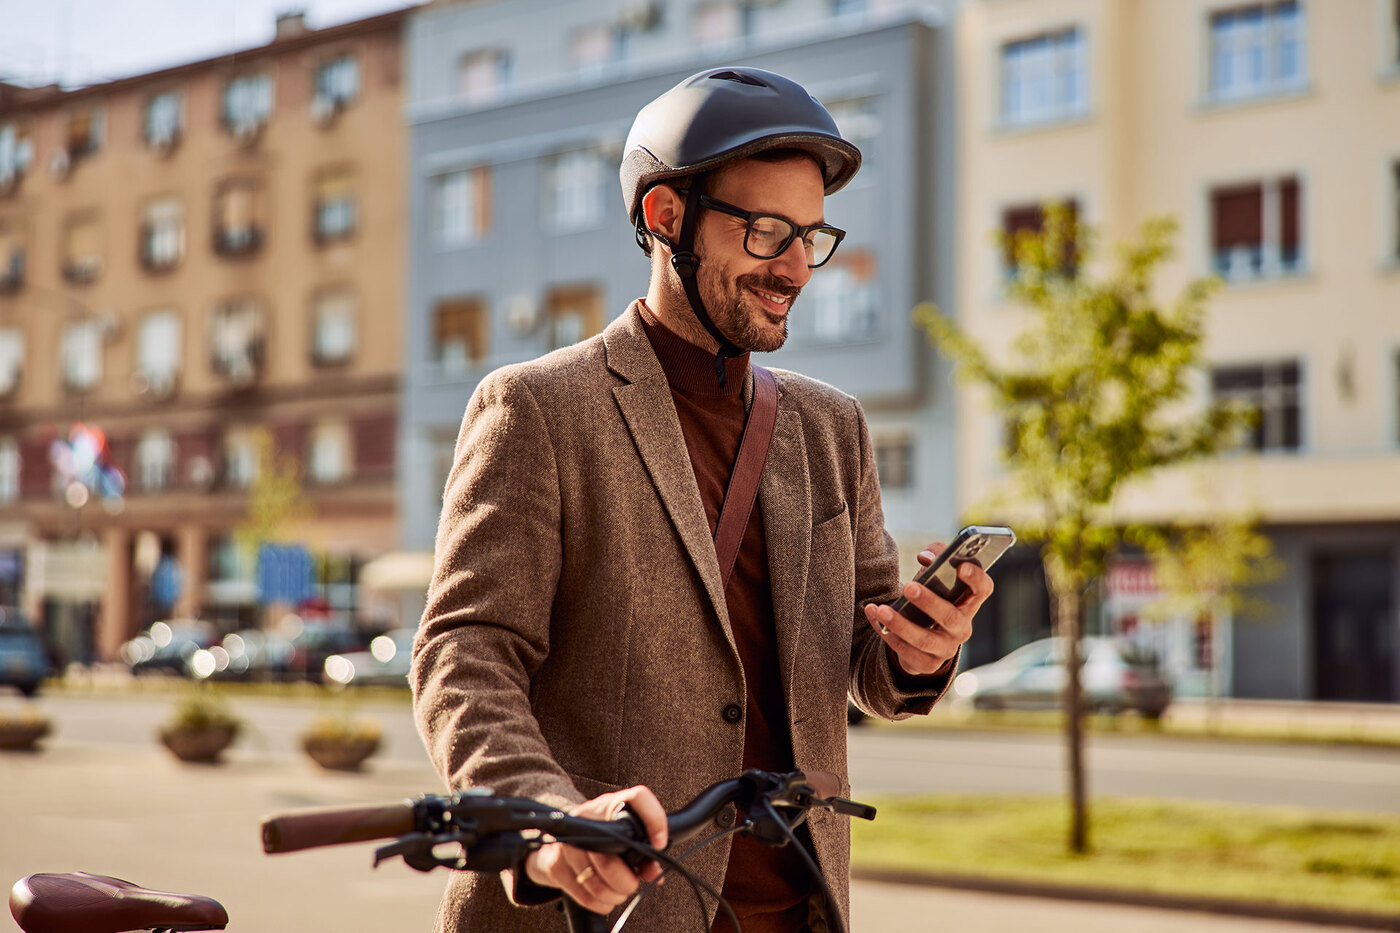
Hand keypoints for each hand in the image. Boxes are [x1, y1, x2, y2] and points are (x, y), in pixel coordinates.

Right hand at [524, 785, 667, 914]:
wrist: (557, 843)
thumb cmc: (599, 841)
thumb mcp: (621, 837)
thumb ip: (643, 853)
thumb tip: (655, 873)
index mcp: (609, 805)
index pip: (638, 798)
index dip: (654, 819)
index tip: (659, 845)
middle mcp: (587, 816)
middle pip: (613, 853)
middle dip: (628, 879)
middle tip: (632, 883)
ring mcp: (567, 841)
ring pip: (597, 880)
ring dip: (615, 894)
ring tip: (619, 891)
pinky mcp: (555, 864)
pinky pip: (585, 895)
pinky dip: (600, 903)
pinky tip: (605, 898)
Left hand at [862, 541, 993, 676]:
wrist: (921, 637)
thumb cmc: (931, 598)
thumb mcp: (935, 577)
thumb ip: (936, 558)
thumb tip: (926, 557)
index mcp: (969, 602)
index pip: (983, 589)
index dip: (976, 578)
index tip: (961, 566)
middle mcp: (962, 627)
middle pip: (950, 617)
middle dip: (929, 602)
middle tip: (908, 586)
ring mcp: (946, 648)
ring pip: (924, 639)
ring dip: (901, 624)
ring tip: (882, 609)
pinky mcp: (926, 663)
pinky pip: (905, 650)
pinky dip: (886, 633)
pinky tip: (874, 615)